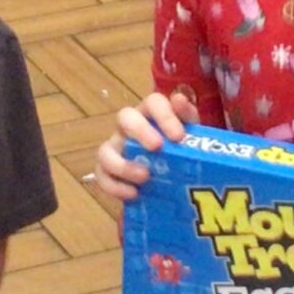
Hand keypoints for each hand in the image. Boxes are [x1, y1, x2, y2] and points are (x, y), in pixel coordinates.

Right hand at [93, 90, 196, 204]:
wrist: (174, 183)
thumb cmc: (181, 152)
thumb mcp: (191, 137)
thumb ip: (188, 119)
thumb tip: (179, 99)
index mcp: (152, 114)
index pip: (153, 102)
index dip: (164, 115)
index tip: (178, 136)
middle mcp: (129, 127)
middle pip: (124, 117)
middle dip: (140, 131)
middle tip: (157, 148)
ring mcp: (115, 148)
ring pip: (105, 150)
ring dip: (123, 164)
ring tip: (144, 177)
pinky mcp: (107, 172)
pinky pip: (102, 177)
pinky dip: (115, 186)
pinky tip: (134, 194)